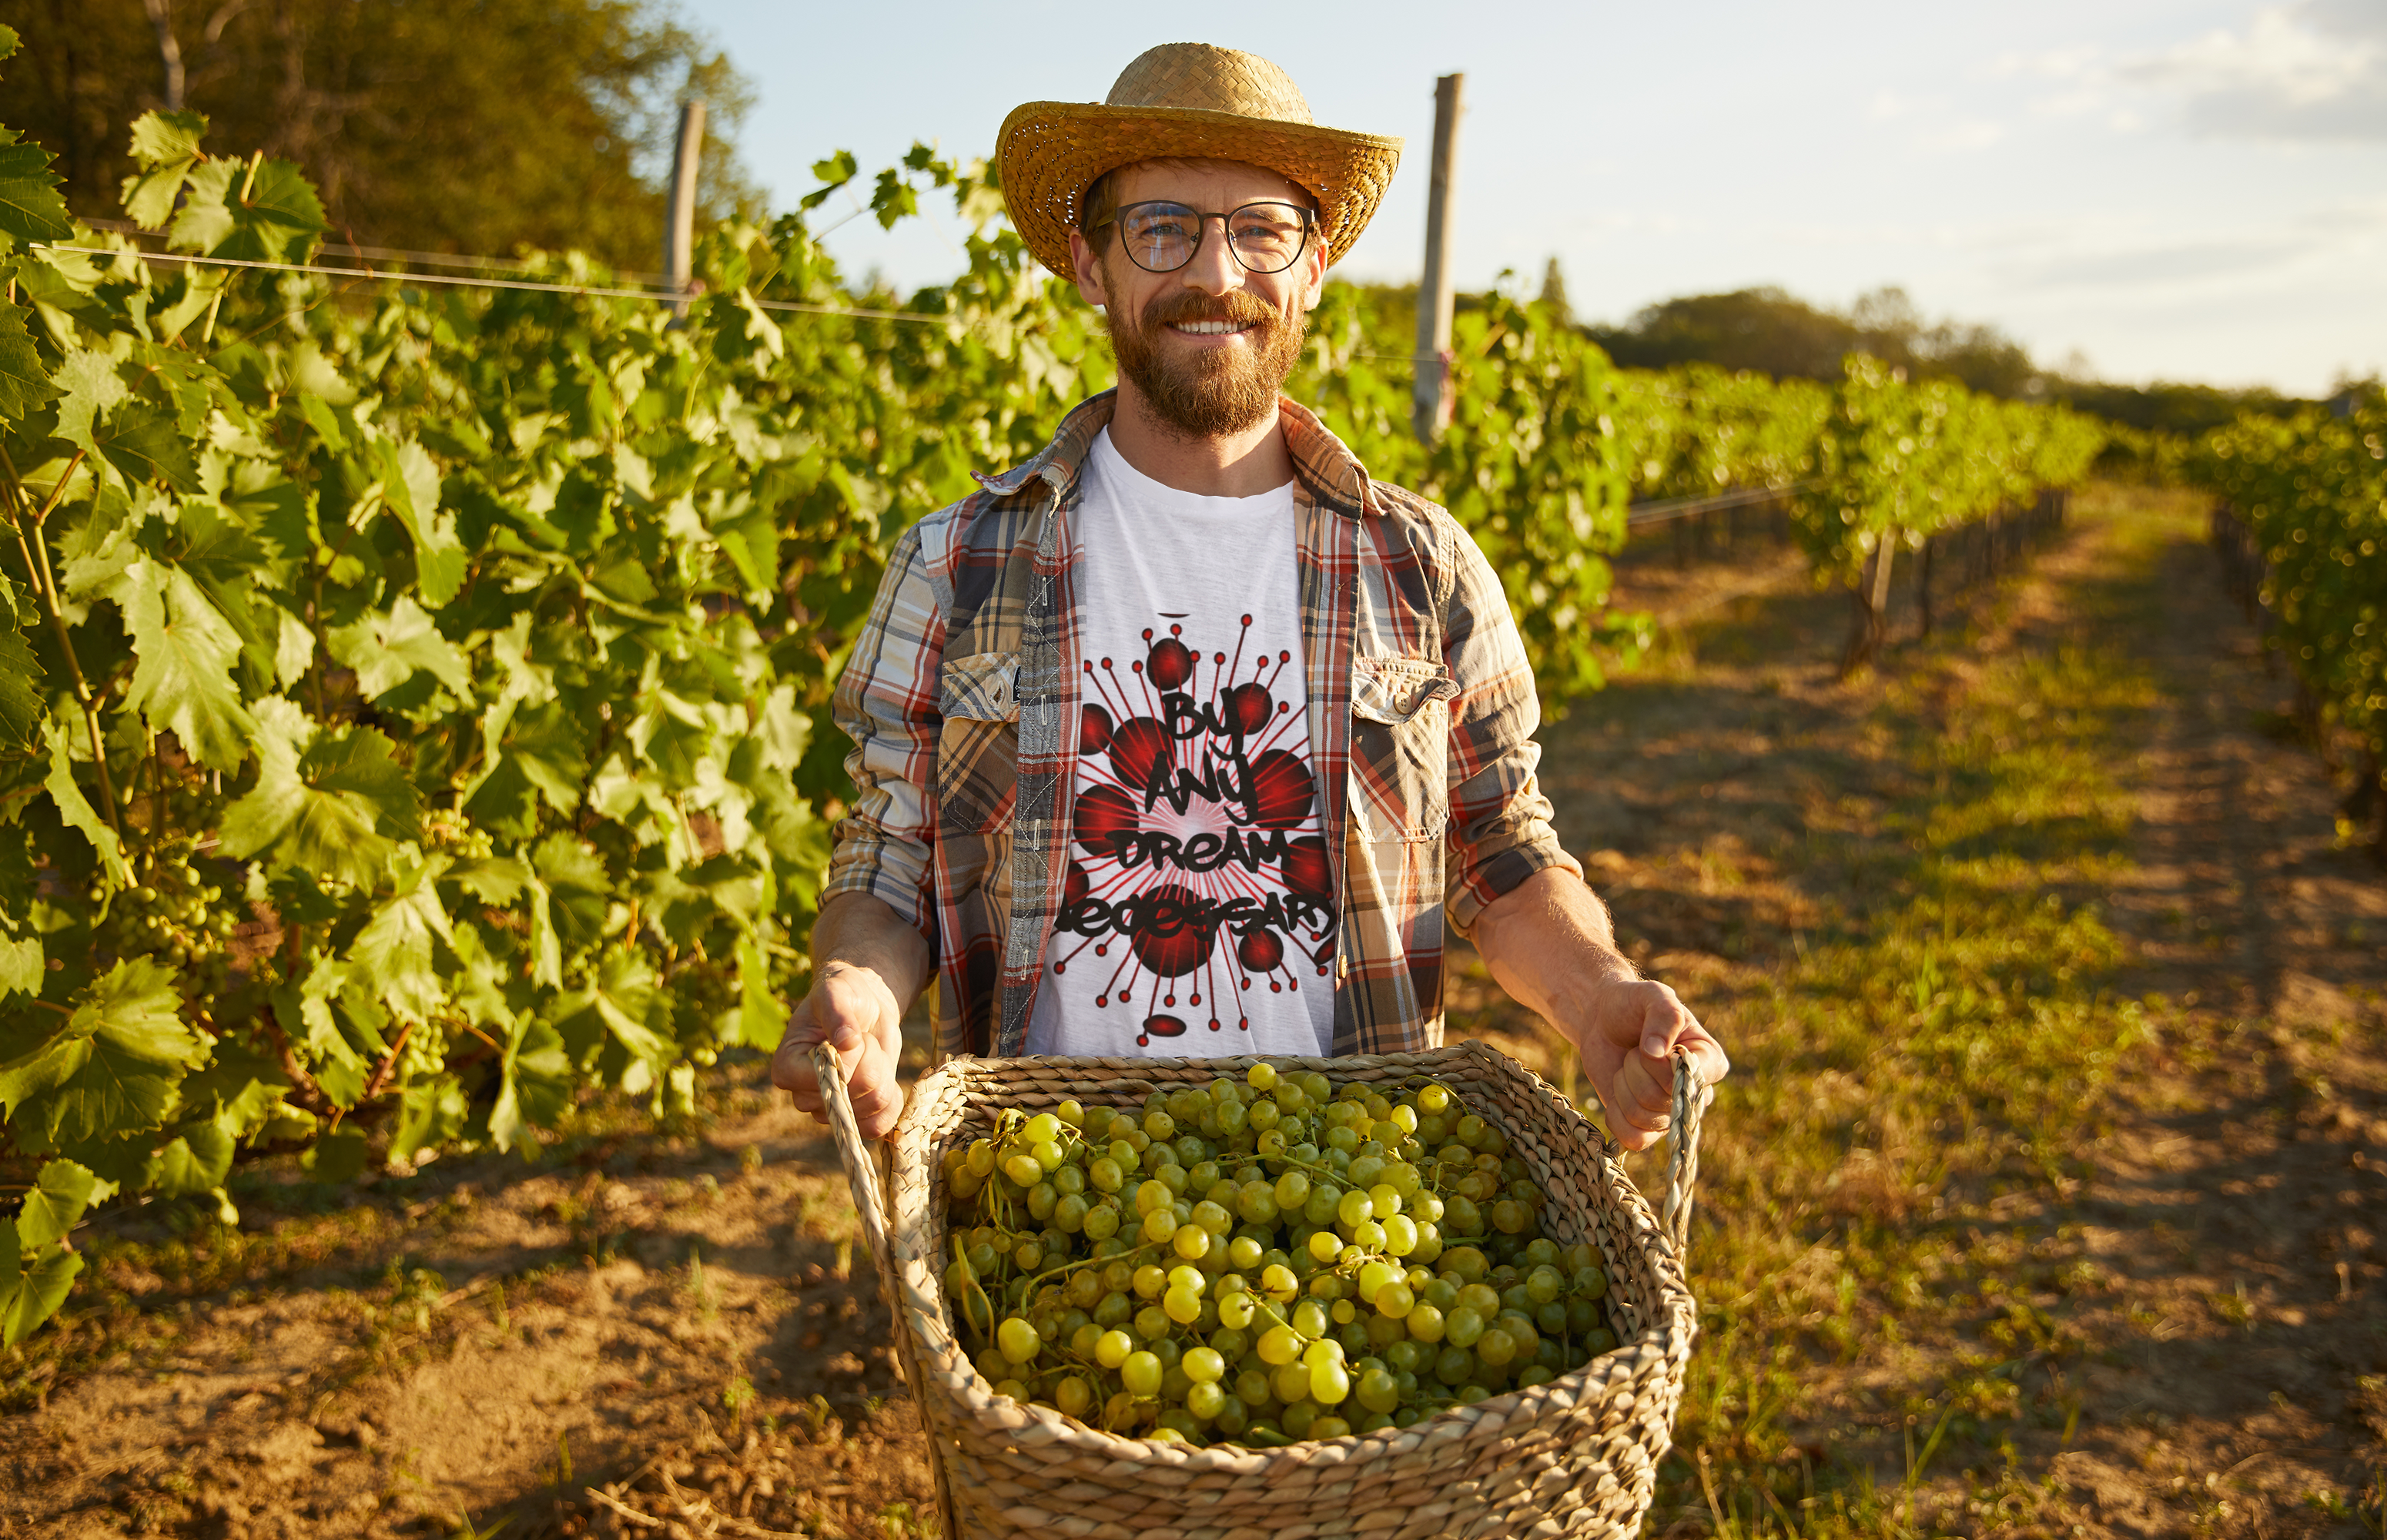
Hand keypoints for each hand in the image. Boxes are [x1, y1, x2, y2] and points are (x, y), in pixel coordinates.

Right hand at [770, 960, 906, 1138]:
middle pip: (850, 1096)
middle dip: (869, 1062)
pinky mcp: (856, 1116)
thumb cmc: (844, 996)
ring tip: (870, 1051)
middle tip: (862, 1039)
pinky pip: (879, 1125)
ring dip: (882, 1072)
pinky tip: (885, 1074)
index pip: (820, 1080)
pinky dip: (891, 1098)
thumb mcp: (837, 992)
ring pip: (870, 1105)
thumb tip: (846, 1041)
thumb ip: (837, 1012)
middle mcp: (805, 1095)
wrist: (866, 1008)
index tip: (851, 1036)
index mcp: (788, 1067)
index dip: (847, 1059)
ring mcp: (831, 1110)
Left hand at [1567, 976, 1728, 1152]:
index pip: (1691, 1079)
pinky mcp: (1645, 1127)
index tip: (1651, 1045)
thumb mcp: (1652, 996)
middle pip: (1661, 1100)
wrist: (1602, 1020)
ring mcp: (1670, 1113)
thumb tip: (1656, 1054)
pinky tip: (1616, 1094)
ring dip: (1622, 1088)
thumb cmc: (1634, 1005)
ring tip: (1626, 1068)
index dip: (1662, 1066)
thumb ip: (1663, 1015)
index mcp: (1709, 1060)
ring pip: (1643, 1118)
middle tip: (1634, 1051)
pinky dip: (1615, 1117)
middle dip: (1634, 1070)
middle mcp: (1695, 1092)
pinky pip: (1633, 1139)